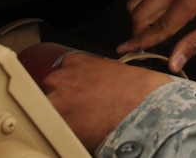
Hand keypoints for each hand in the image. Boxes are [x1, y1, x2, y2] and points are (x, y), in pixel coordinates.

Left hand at [42, 54, 169, 151]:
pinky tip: (83, 133)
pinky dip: (65, 132)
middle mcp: (61, 78)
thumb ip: (97, 72)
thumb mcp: (116, 70)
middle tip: (82, 110)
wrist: (146, 110)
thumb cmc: (139, 90)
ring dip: (62, 116)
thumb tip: (95, 83)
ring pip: (49, 110)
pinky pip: (53, 129)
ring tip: (84, 124)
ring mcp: (55, 101)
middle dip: (64, 100)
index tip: (79, 95)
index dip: (72, 86)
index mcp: (76, 61)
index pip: (63, 73)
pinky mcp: (56, 124)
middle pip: (50, 90)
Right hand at [116, 0, 195, 71]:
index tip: (126, 53)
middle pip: (141, 12)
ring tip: (152, 37)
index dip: (141, 43)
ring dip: (140, 19)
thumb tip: (174, 61)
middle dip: (137, 33)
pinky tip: (158, 20)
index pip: (158, 27)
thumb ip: (195, 44)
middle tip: (143, 50)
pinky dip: (147, 6)